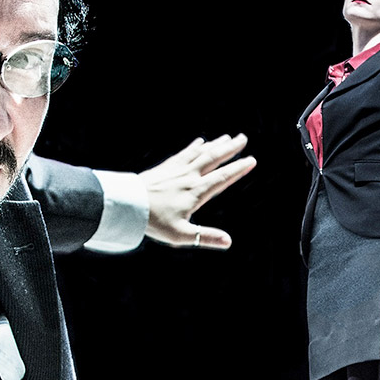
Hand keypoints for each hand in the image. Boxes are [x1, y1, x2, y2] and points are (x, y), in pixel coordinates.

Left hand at [138, 133, 255, 248]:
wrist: (127, 204)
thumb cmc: (154, 221)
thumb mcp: (181, 235)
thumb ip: (205, 237)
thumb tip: (228, 242)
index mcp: (196, 192)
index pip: (222, 178)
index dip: (238, 169)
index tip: (252, 160)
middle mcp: (189, 177)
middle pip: (213, 159)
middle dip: (230, 149)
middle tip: (243, 138)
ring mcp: (177, 170)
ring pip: (201, 153)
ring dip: (216, 144)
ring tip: (228, 137)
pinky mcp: (165, 168)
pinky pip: (184, 154)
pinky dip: (194, 147)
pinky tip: (200, 141)